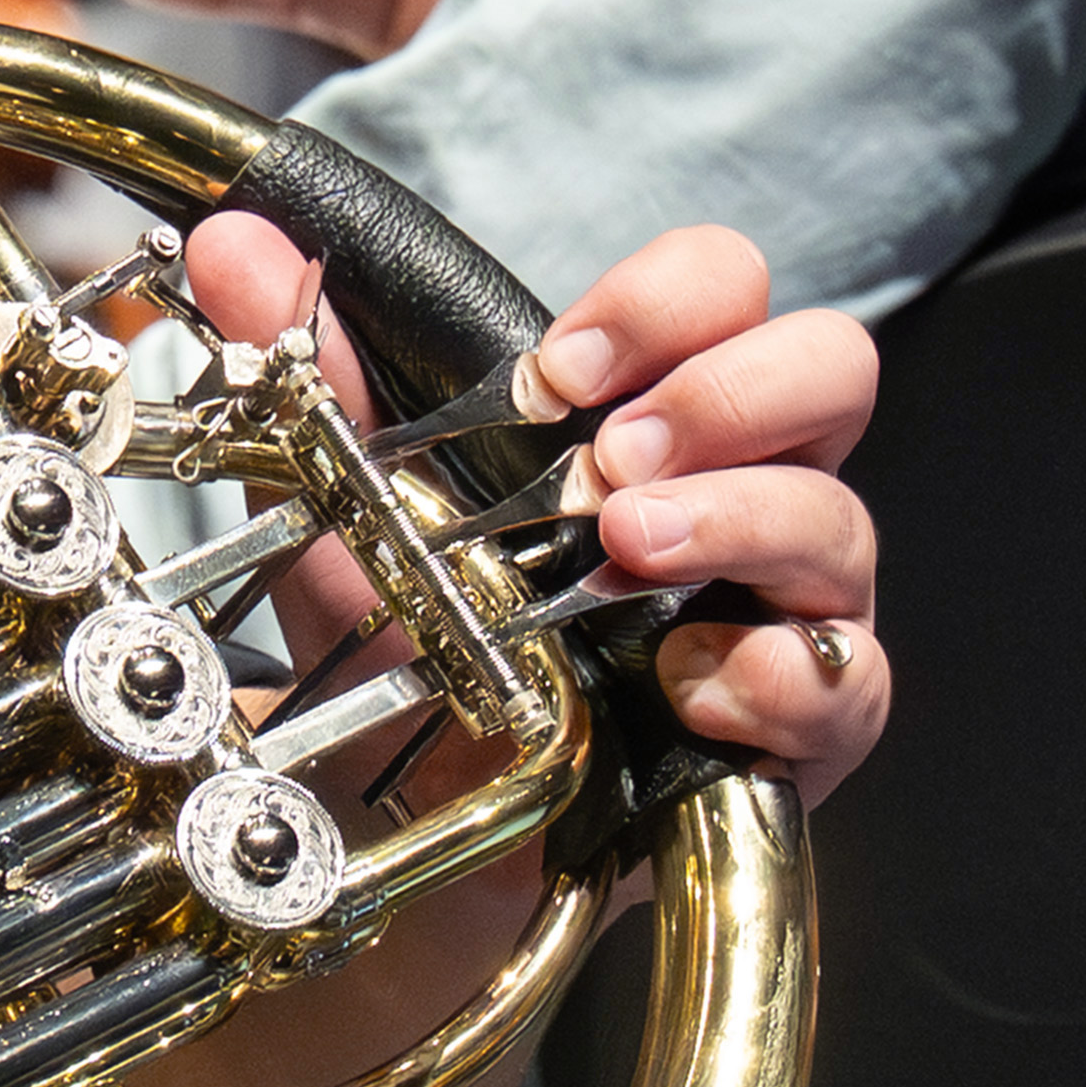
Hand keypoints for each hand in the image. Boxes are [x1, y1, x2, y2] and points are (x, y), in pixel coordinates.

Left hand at [182, 203, 886, 796]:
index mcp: (660, 412)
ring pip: (841, 523)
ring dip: (741, 517)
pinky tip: (690, 684)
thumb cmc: (424, 657)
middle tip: (611, 460)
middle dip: (728, 392)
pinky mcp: (805, 730)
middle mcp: (748, 490)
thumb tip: (235, 249)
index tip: (559, 368)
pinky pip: (849, 685)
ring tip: (633, 546)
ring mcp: (788, 606)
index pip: (726, 289)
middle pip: (832, 367)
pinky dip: (779, 675)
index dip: (668, 297)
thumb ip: (313, 381)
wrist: (415, 837)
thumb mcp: (355, 518)